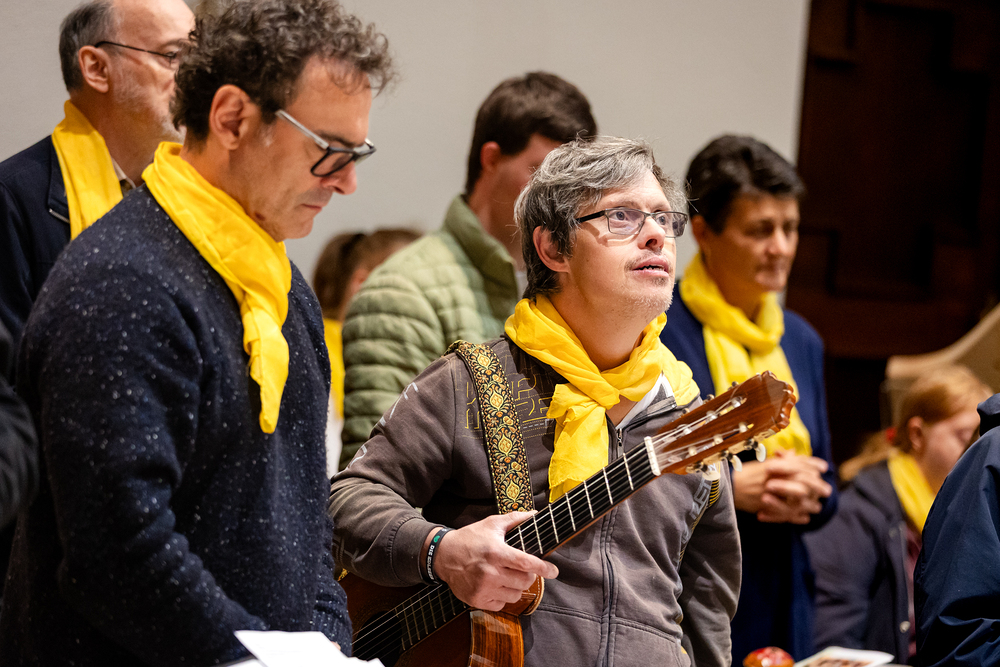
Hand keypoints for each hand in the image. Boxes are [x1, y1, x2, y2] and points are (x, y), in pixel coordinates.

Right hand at [428, 512, 558, 611]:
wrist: (443, 555)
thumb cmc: (470, 538)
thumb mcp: (491, 524)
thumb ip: (514, 519)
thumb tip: (534, 514)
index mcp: (496, 552)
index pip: (526, 563)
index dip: (544, 568)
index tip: (554, 571)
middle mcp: (490, 572)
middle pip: (524, 581)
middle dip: (528, 575)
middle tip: (521, 569)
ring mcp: (483, 588)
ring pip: (515, 595)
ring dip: (516, 587)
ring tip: (507, 577)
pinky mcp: (477, 600)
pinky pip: (501, 604)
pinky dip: (502, 597)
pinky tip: (495, 586)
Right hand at [732, 450, 831, 523]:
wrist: (725, 487)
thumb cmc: (743, 474)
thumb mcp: (762, 464)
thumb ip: (781, 460)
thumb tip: (795, 453)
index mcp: (773, 465)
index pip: (799, 463)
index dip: (813, 464)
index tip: (824, 467)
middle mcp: (773, 477)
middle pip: (803, 480)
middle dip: (817, 485)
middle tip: (827, 490)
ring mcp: (770, 492)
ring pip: (798, 499)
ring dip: (810, 503)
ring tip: (816, 506)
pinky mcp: (765, 506)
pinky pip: (786, 514)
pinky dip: (797, 516)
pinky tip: (804, 517)